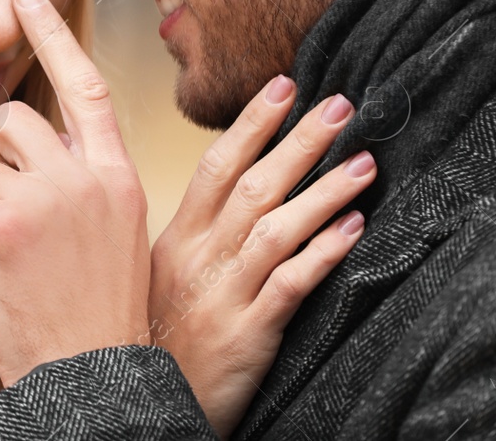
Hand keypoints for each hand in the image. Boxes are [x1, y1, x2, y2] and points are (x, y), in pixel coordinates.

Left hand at [0, 0, 149, 385]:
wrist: (90, 380)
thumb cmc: (90, 318)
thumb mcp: (108, 238)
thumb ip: (77, 183)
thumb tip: (29, 144)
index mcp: (119, 178)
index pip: (87, 88)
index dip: (54, 38)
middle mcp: (86, 178)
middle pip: (12, 119)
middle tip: (4, 217)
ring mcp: (45, 198)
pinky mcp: (2, 224)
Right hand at [148, 75, 371, 437]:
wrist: (131, 409)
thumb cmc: (151, 344)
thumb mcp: (153, 279)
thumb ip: (183, 237)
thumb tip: (207, 193)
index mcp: (174, 240)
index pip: (214, 167)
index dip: (250, 125)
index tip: (283, 86)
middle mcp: (197, 258)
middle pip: (251, 185)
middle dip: (297, 141)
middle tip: (340, 105)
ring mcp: (221, 294)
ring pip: (274, 228)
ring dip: (323, 192)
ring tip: (364, 162)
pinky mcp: (246, 333)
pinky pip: (289, 284)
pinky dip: (322, 253)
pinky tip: (354, 229)